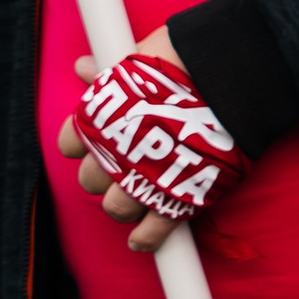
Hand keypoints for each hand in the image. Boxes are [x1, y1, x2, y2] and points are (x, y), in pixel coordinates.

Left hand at [58, 22, 195, 251]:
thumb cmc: (182, 62)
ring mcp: (142, 180)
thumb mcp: (138, 58)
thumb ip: (111, 69)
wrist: (229, 75)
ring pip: (117, 207)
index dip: (85, 143)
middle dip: (105, 174)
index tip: (102, 140)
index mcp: (97, 121)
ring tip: (142, 196)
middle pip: (90, 179)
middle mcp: (111, 154)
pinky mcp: (175, 197)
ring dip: (125, 204)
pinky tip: (141, 240)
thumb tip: (85, 65)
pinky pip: (154, 229)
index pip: (70, 143)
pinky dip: (147, 238)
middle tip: (129, 164)